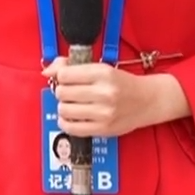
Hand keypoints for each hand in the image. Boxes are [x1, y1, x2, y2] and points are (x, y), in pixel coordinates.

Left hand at [42, 58, 189, 138]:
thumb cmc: (122, 83)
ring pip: (64, 110)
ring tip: (73, 104)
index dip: (61, 76)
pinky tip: (72, 117)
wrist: (147, 100)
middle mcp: (104, 93)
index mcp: (103, 73)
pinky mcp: (103, 129)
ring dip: (64, 107)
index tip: (66, 78)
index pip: (64, 74)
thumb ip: (72, 66)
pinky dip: (66, 122)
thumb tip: (47, 71)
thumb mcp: (101, 68)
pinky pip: (72, 128)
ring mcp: (104, 113)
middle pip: (62, 92)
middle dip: (62, 91)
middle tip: (70, 92)